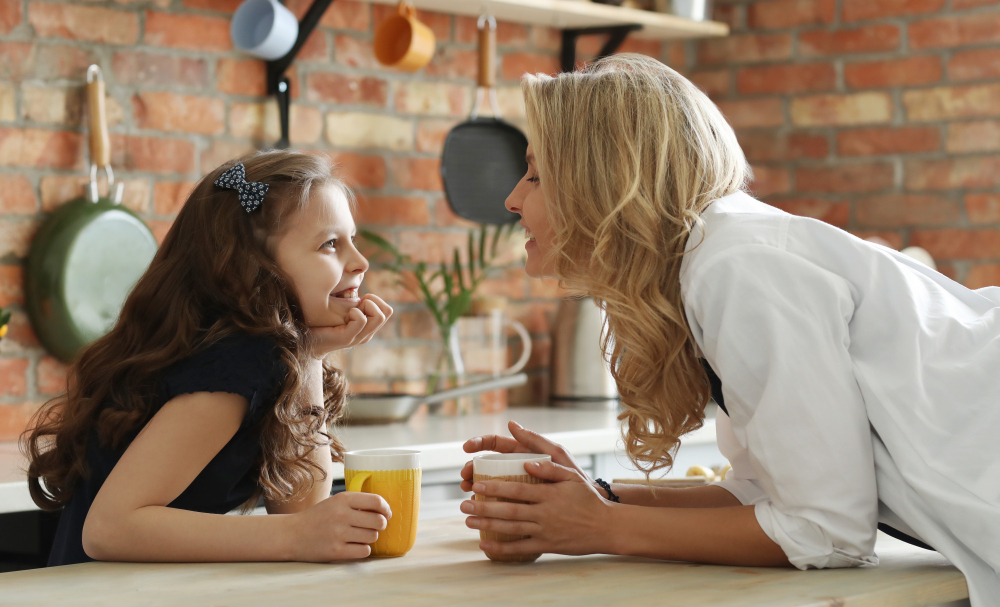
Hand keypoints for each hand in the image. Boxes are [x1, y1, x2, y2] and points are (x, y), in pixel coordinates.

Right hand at [289, 491, 391, 561]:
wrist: (291, 534)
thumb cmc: (317, 517)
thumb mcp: (335, 502)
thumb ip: (356, 503)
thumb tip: (384, 510)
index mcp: (343, 499)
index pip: (376, 501)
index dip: (386, 509)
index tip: (386, 514)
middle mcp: (342, 515)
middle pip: (378, 521)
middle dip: (380, 525)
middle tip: (373, 526)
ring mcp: (339, 534)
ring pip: (372, 537)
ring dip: (370, 538)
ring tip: (359, 536)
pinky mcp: (336, 551)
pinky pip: (364, 551)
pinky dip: (363, 549)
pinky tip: (354, 546)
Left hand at [307, 294, 392, 357]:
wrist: (307, 339)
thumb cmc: (322, 321)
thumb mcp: (342, 309)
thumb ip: (353, 300)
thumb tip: (359, 276)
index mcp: (368, 327)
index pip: (388, 310)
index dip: (376, 300)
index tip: (359, 300)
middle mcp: (367, 334)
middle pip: (387, 312)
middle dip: (373, 301)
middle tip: (355, 304)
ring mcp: (359, 337)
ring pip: (379, 316)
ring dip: (366, 306)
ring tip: (350, 309)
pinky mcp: (347, 338)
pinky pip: (361, 320)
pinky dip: (354, 312)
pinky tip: (344, 314)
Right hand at [459, 421, 594, 492]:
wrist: (586, 502)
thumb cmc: (573, 476)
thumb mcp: (557, 455)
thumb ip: (536, 440)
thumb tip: (512, 424)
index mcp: (522, 453)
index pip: (495, 444)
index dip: (478, 443)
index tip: (467, 448)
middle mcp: (516, 468)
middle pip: (486, 464)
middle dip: (471, 468)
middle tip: (465, 476)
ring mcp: (515, 485)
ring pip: (487, 482)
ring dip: (473, 484)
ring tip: (467, 491)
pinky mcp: (517, 502)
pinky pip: (497, 502)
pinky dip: (485, 503)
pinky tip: (479, 507)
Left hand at [461, 461, 615, 556]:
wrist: (605, 526)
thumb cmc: (587, 498)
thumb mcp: (572, 476)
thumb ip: (550, 468)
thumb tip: (528, 463)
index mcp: (548, 494)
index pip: (517, 489)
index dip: (496, 488)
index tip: (478, 484)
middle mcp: (544, 512)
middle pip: (509, 510)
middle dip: (484, 508)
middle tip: (464, 505)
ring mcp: (545, 530)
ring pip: (511, 528)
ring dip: (488, 526)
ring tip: (468, 521)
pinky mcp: (547, 545)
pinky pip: (521, 548)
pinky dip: (502, 549)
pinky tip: (485, 545)